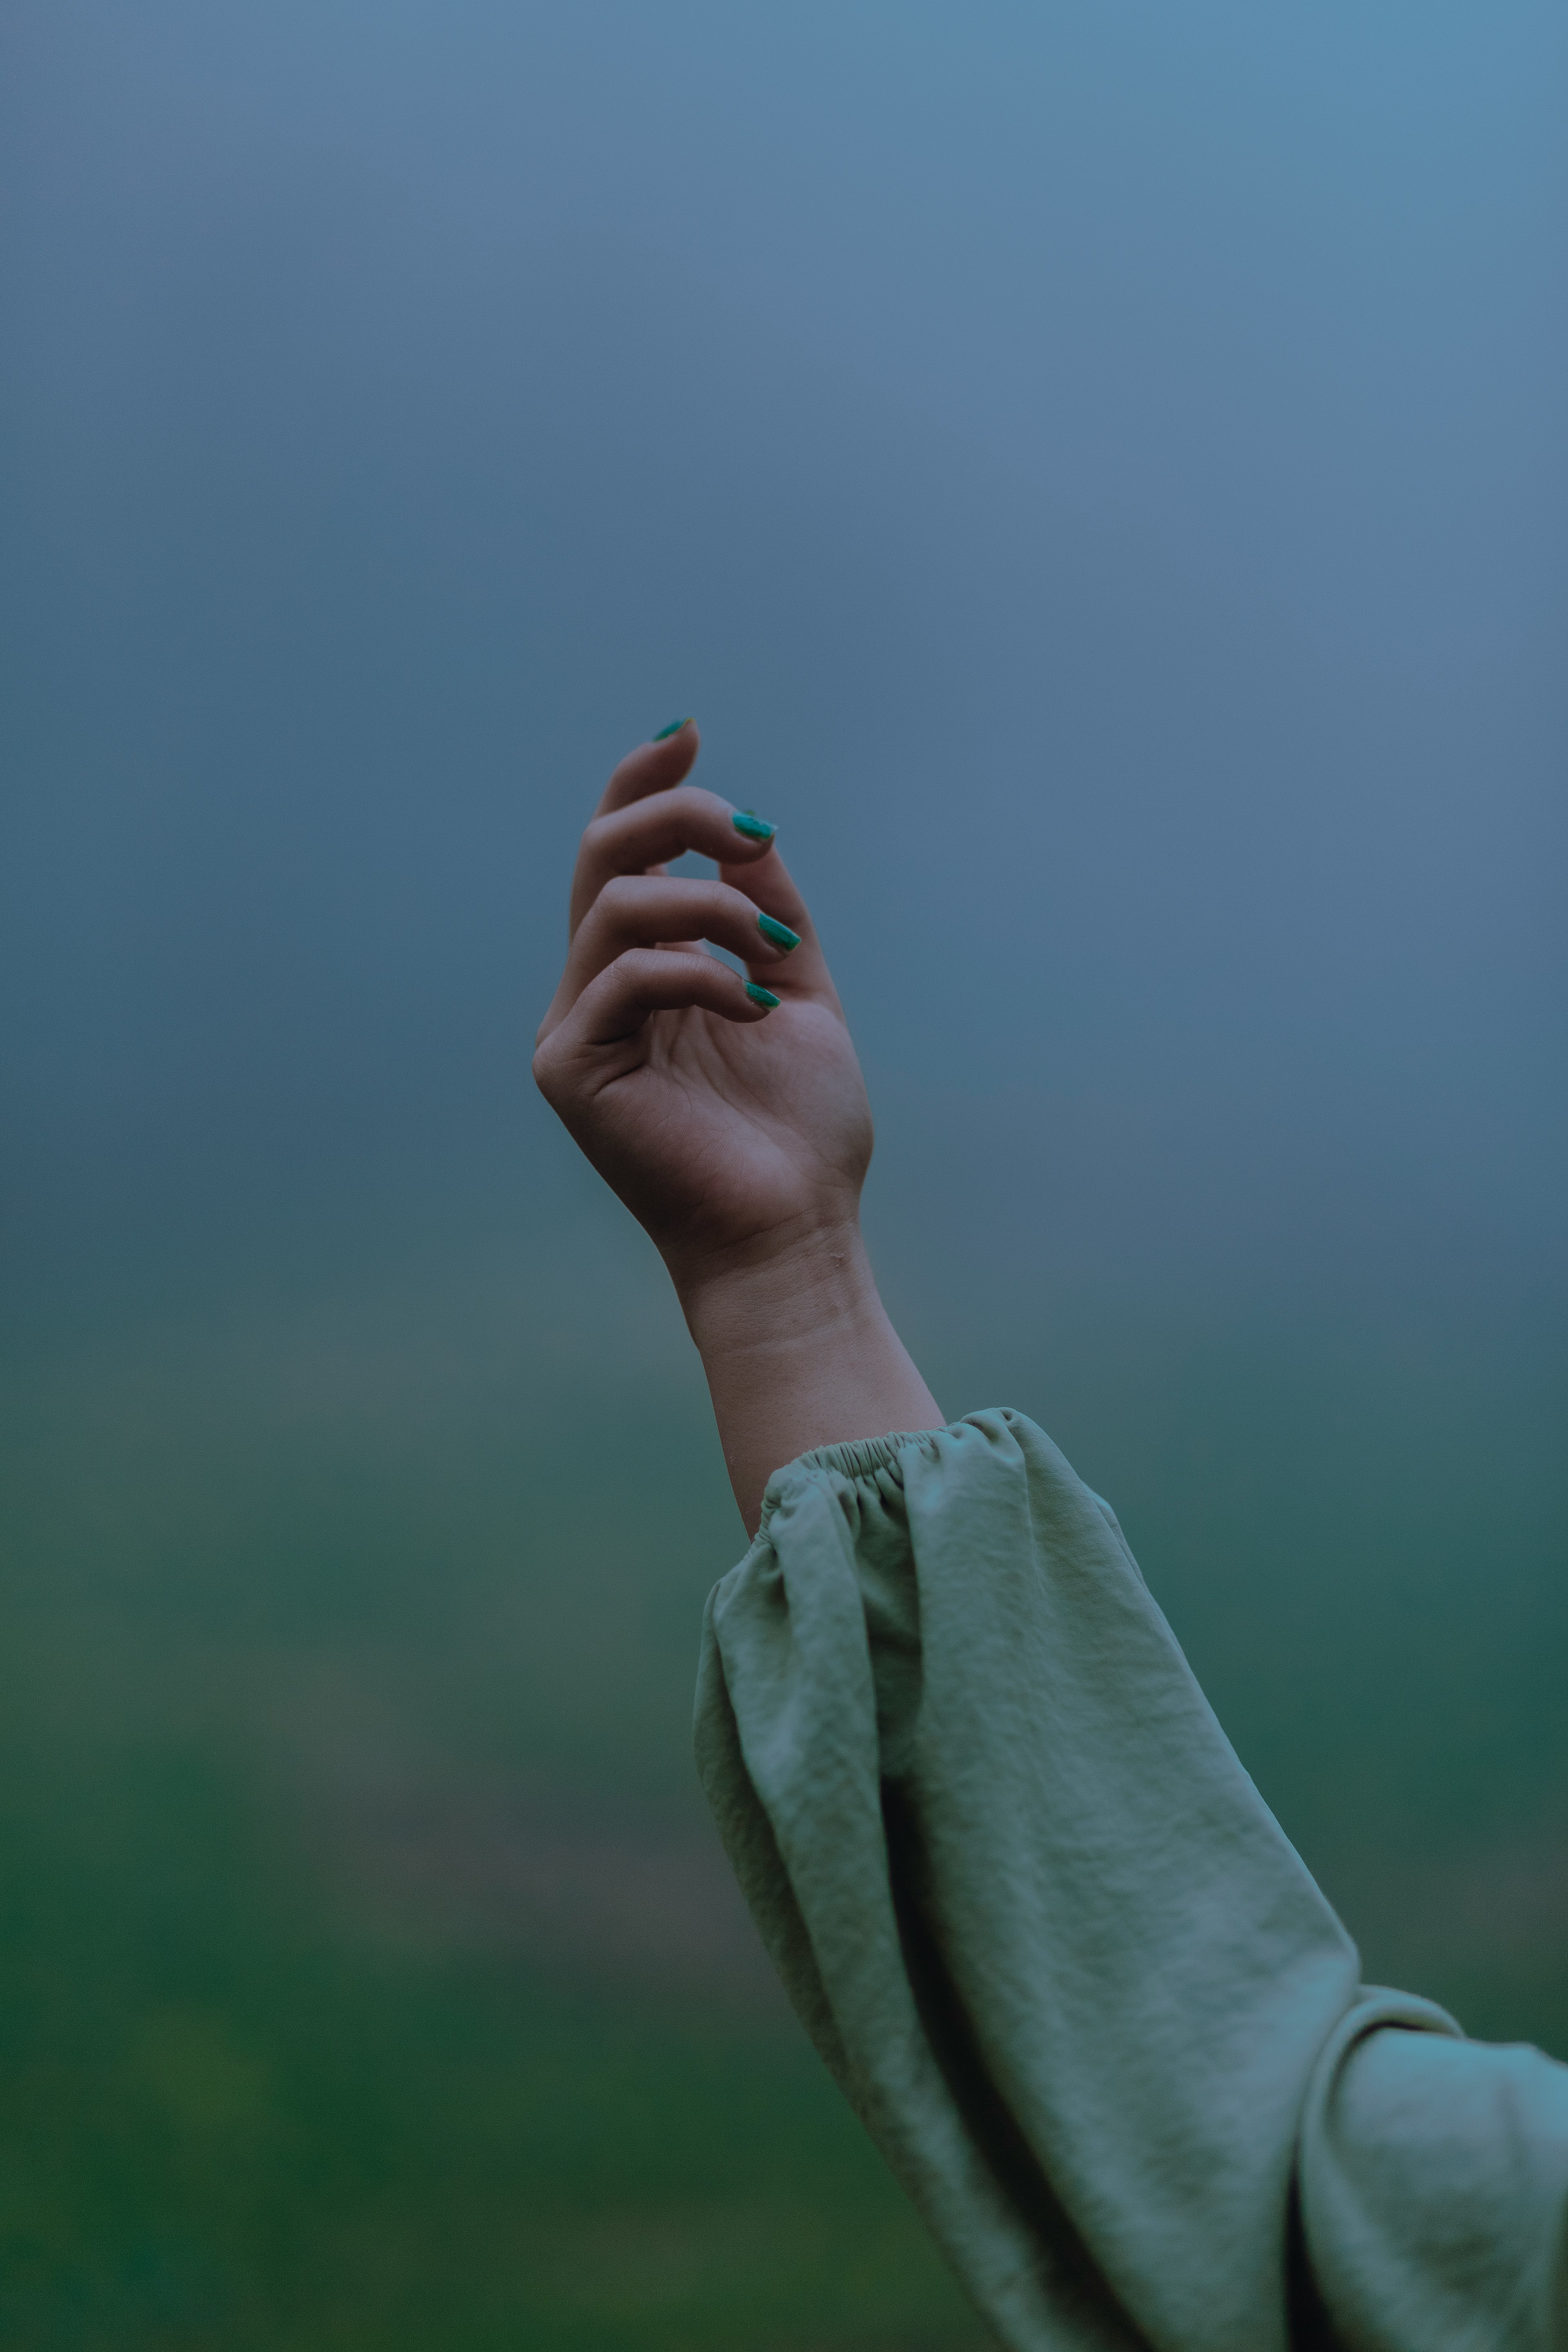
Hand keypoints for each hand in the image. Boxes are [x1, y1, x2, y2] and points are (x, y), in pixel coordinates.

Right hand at [533, 722, 871, 1289]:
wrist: (793, 1225)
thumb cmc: (799, 1131)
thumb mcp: (795, 990)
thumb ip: (765, 909)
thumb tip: (745, 827)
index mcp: (647, 972)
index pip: (625, 856)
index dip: (644, 783)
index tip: (689, 734)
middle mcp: (599, 991)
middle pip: (603, 856)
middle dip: (674, 816)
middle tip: (749, 832)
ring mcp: (576, 1029)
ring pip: (615, 906)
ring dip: (705, 906)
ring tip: (768, 951)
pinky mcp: (568, 1069)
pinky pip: (621, 977)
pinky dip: (696, 975)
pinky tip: (749, 1012)